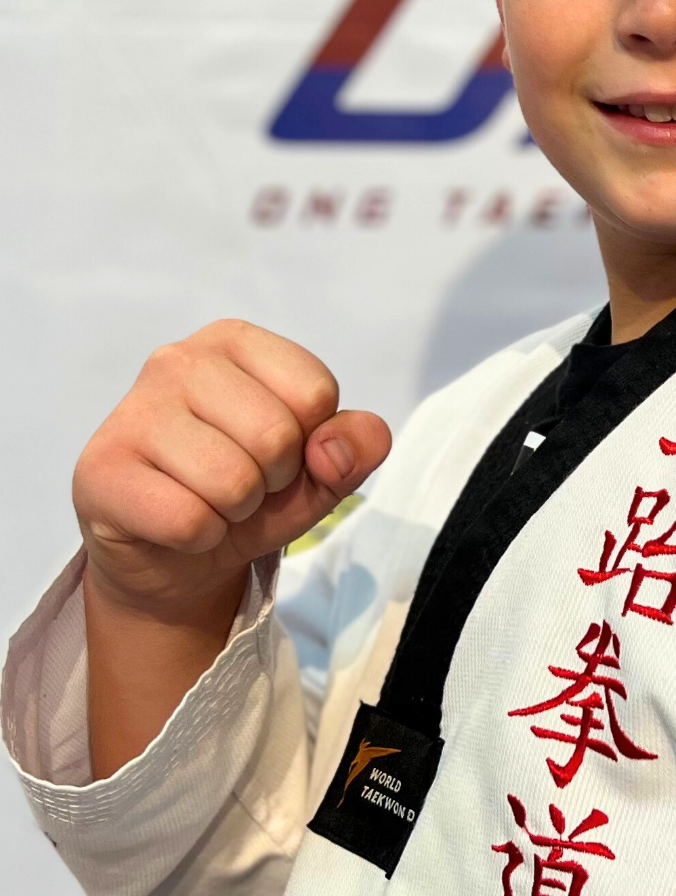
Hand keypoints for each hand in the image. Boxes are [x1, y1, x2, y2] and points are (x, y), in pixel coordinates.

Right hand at [74, 319, 391, 622]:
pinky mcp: (100, 471)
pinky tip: (174, 522)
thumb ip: (356, 445)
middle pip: (276, 436)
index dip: (310, 441)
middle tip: (241, 484)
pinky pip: (188, 521)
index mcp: (234, 340)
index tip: (278, 453)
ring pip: (232, 482)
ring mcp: (131, 412)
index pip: (315, 391)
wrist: (177, 555)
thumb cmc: (250, 493)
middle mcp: (177, 360)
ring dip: (235, 511)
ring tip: (209, 501)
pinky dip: (199, 538)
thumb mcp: (322, 469)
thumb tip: (333, 448)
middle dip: (272, 481)